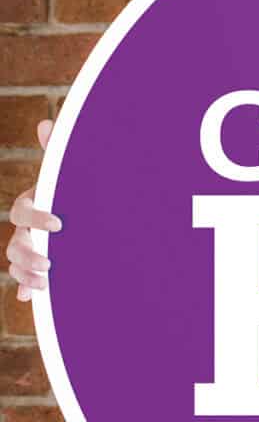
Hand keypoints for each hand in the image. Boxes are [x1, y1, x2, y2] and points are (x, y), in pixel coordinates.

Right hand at [7, 118, 57, 296]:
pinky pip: (22, 280)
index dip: (36, 217)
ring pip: (15, 261)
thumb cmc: (69, 188)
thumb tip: (47, 122)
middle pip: (14, 242)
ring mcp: (28, 246)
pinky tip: (28, 299)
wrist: (81, 211)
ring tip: (46, 280)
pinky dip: (24, 289)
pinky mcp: (35, 264)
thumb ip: (56, 152)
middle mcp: (24, 228)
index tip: (59, 224)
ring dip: (25, 273)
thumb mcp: (65, 172)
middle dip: (28, 253)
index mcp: (30, 204)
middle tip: (50, 262)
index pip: (22, 210)